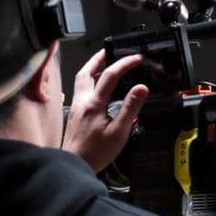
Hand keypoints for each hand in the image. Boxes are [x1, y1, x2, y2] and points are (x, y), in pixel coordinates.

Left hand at [63, 48, 150, 169]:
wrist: (74, 166)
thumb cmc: (94, 153)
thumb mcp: (119, 132)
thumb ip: (130, 108)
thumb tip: (141, 88)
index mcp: (94, 104)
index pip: (110, 74)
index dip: (125, 63)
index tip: (137, 58)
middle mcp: (82, 102)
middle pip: (87, 70)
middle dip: (100, 57)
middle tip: (112, 50)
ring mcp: (76, 107)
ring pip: (81, 79)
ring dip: (93, 68)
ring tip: (105, 64)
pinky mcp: (75, 114)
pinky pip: (81, 90)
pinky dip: (90, 81)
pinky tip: (98, 88)